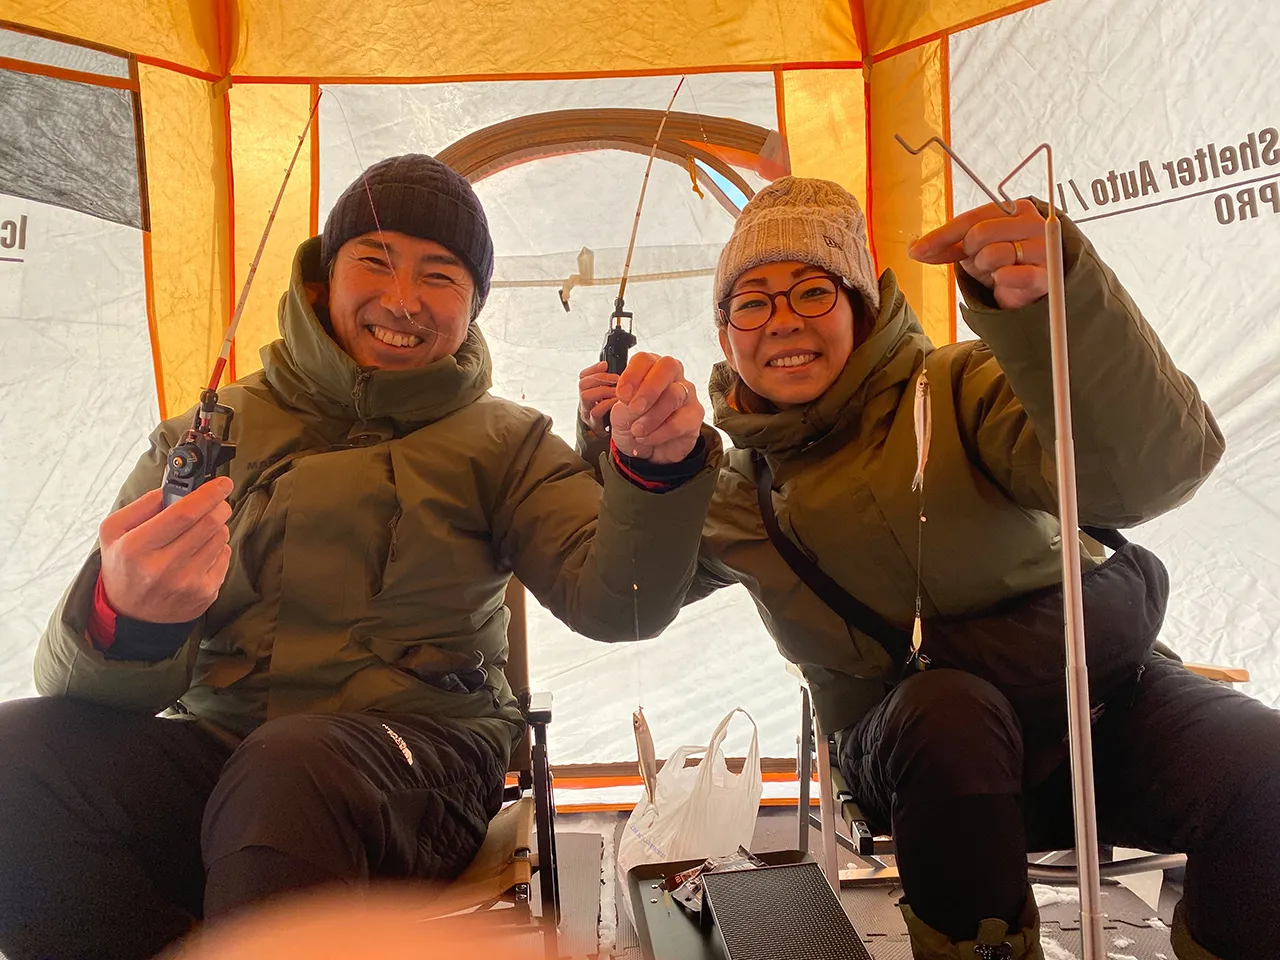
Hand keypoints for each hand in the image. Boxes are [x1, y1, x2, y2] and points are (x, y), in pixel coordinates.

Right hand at [99, 476, 233, 622]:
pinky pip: (225, 557)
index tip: (222, 483)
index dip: (208, 494)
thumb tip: (175, 489)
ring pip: (221, 539)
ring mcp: (187, 584)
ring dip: (218, 526)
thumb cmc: (124, 565)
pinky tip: (200, 551)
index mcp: (136, 548)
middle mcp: (163, 568)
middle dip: (219, 506)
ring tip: (201, 530)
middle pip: (209, 524)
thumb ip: (142, 505)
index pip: (183, 514)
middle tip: (218, 501)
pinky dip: (218, 547)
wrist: (130, 614)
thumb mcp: (114, 532)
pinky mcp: (205, 594)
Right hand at [577, 360, 619, 434]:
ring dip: (603, 390)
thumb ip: (613, 383)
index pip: (584, 375)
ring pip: (586, 396)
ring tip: (617, 391)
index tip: (606, 365)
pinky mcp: (594, 423)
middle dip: (600, 378)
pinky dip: (607, 404)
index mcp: (589, 391)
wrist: (611, 434)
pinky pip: (596, 411)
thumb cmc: (612, 412)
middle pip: (582, 384)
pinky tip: (617, 403)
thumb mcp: (611, 395)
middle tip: (616, 379)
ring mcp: (587, 412)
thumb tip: (625, 368)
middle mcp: (585, 401)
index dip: (594, 368)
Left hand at [607, 353, 703, 463]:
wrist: (645, 451)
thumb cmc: (633, 424)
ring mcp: (687, 394)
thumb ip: (626, 403)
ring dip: (652, 416)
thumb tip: (635, 400)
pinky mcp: (695, 415)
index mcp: (650, 369)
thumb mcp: (620, 414)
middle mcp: (672, 376)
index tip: (622, 396)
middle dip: (649, 388)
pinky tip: (648, 439)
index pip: (645, 359)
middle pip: (668, 366)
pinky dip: (660, 433)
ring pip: (674, 395)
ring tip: (637, 431)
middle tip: (634, 408)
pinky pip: (681, 421)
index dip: (632, 375)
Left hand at [908, 198, 1048, 309]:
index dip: (941, 236)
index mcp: (1014, 208)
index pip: (970, 218)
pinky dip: (1001, 279)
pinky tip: (1004, 279)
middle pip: (980, 233)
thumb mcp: (973, 249)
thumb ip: (948, 246)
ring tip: (995, 270)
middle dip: (969, 252)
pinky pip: (1011, 275)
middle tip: (977, 261)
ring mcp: (1042, 246)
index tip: (917, 250)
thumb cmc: (1002, 261)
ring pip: (994, 254)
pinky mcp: (1047, 273)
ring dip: (985, 267)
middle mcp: (1032, 222)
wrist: (1032, 286)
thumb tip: (915, 249)